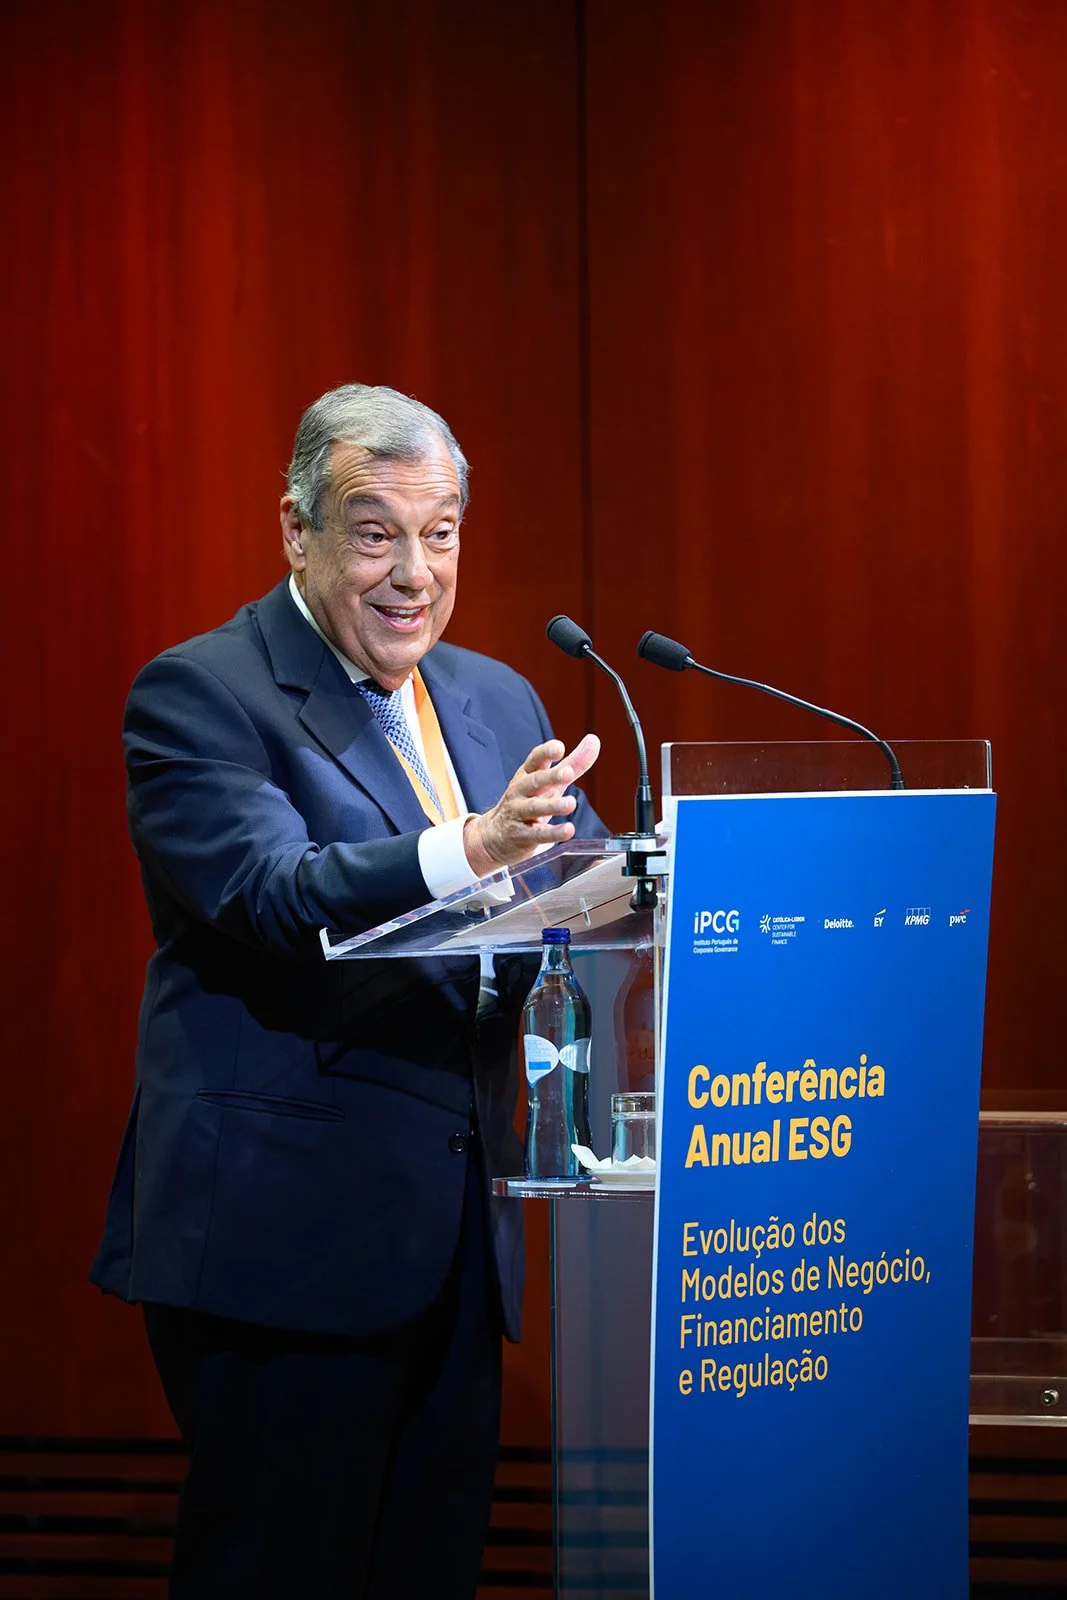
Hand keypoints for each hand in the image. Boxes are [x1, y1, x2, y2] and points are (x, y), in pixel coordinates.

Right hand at [463, 734, 600, 875]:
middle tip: (568, 773)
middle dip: (551, 777)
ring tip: (571, 803)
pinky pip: (538, 834)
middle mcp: (520, 791)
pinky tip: (568, 830)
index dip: (545, 753)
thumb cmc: (528, 802)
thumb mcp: (550, 782)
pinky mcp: (521, 836)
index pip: (535, 760)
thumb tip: (594, 740)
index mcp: (527, 775)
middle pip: (535, 781)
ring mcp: (518, 813)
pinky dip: (553, 833)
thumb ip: (573, 763)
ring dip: (553, 805)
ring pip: (535, 807)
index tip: (559, 747)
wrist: (495, 836)